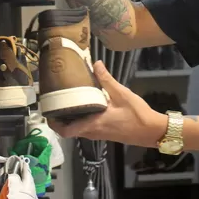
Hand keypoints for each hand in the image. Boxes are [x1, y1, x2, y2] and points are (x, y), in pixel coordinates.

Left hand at [50, 61, 167, 147]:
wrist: (151, 131)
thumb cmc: (137, 114)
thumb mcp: (122, 94)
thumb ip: (107, 80)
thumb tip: (95, 63)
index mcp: (93, 124)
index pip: (67, 131)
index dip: (54, 124)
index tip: (48, 112)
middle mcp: (93, 131)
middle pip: (69, 130)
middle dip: (60, 119)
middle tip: (55, 102)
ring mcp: (98, 134)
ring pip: (77, 129)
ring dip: (70, 119)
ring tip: (67, 101)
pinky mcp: (104, 133)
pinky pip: (86, 128)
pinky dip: (81, 119)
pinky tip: (85, 105)